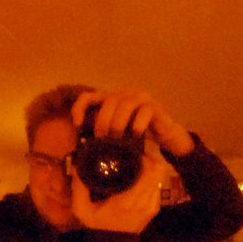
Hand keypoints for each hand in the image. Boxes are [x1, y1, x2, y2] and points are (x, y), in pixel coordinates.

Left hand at [71, 89, 193, 157]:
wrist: (165, 133)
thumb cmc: (137, 134)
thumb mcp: (116, 134)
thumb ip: (102, 134)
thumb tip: (81, 146)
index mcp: (110, 100)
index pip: (88, 96)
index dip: (79, 108)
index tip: (77, 126)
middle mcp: (124, 95)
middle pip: (108, 100)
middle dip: (102, 120)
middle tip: (102, 138)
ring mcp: (140, 98)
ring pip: (125, 103)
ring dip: (118, 122)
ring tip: (117, 138)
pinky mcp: (155, 106)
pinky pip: (145, 111)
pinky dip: (138, 123)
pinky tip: (135, 135)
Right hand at [72, 145, 163, 232]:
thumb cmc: (98, 225)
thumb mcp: (82, 209)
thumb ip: (79, 188)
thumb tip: (76, 165)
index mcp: (129, 200)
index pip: (149, 171)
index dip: (144, 157)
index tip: (133, 152)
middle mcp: (144, 201)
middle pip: (158, 170)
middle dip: (150, 158)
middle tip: (136, 154)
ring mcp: (152, 205)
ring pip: (160, 177)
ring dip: (152, 168)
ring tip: (139, 163)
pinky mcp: (154, 208)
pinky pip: (158, 186)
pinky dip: (152, 178)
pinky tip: (141, 176)